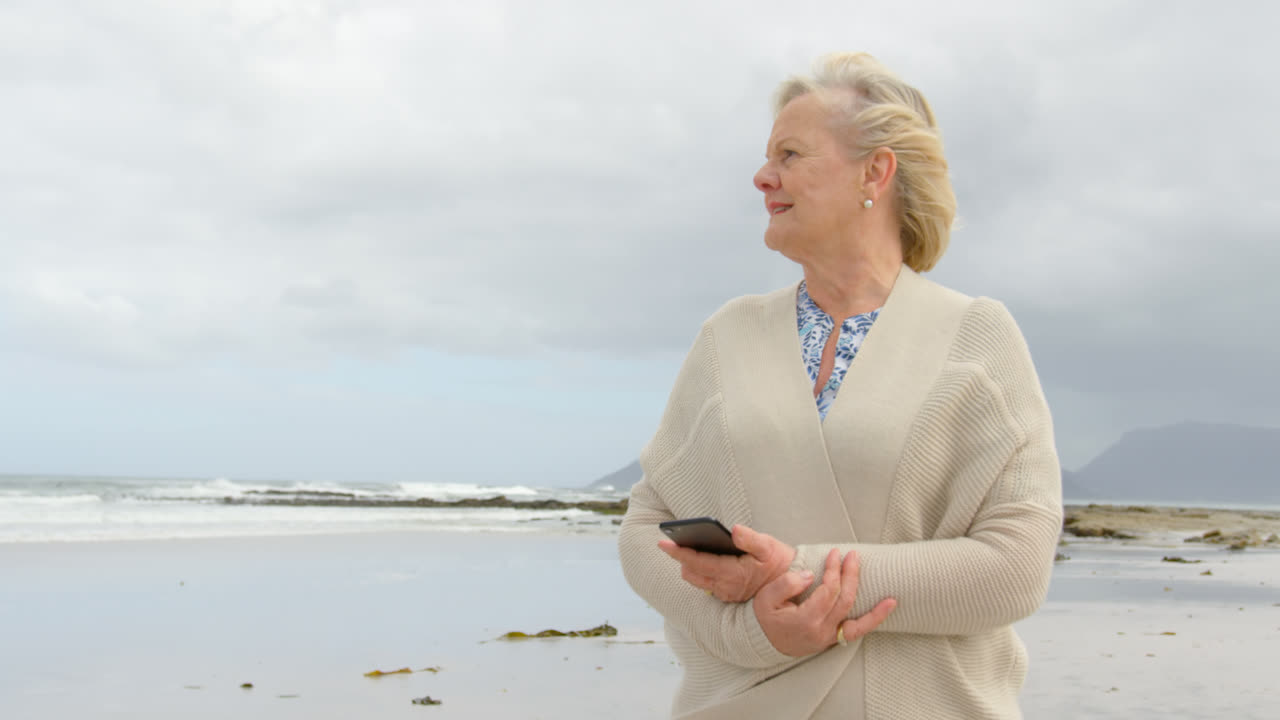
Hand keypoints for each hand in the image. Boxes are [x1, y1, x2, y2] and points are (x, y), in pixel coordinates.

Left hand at [658, 524, 795, 602]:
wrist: (793, 583)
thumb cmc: (780, 562)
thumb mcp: (768, 546)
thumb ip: (750, 538)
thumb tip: (733, 529)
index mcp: (733, 573)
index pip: (698, 562)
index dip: (678, 552)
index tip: (663, 542)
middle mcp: (726, 587)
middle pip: (691, 573)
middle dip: (680, 558)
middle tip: (672, 541)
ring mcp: (726, 593)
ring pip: (697, 580)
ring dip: (689, 566)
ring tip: (687, 548)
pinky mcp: (729, 595)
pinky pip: (707, 584)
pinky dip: (700, 572)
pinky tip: (703, 558)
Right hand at [753, 548, 896, 656]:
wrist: (764, 642)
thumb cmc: (765, 618)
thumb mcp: (766, 598)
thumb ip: (786, 584)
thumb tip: (810, 575)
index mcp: (804, 620)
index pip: (827, 591)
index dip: (834, 570)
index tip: (834, 554)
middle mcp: (820, 631)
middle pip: (843, 599)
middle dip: (850, 574)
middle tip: (852, 555)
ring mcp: (828, 637)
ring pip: (855, 616)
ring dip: (867, 595)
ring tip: (877, 579)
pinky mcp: (833, 639)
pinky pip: (858, 630)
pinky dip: (875, 618)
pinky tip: (889, 605)